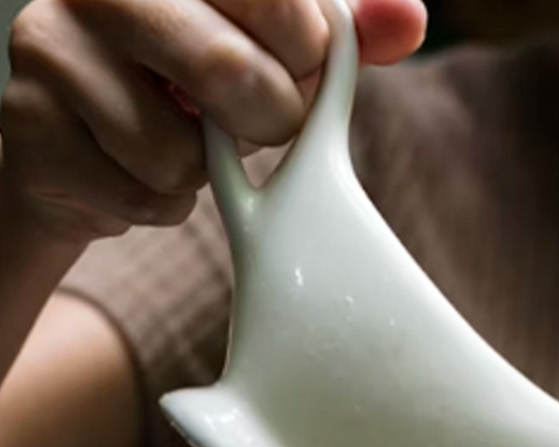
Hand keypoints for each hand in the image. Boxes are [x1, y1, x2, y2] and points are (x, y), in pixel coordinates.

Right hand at [0, 0, 426, 244]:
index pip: (277, 0)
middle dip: (269, 118)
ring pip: (179, 149)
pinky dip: (160, 202)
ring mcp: (49, 47)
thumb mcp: (272, 50)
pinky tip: (136, 170)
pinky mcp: (31, 123)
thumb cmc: (190, 86)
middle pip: (229, 71)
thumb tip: (408, 21)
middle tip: (256, 118)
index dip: (306, 51)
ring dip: (202, 172)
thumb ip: (340, 31)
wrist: (87, 148)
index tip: (295, 62)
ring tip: (178, 142)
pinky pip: (141, 192)